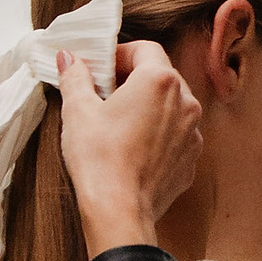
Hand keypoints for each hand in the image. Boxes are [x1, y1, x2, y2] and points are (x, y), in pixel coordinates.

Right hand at [58, 39, 203, 256]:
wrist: (119, 212)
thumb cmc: (99, 158)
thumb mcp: (78, 111)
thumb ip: (75, 77)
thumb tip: (68, 58)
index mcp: (159, 81)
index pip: (144, 49)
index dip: (120, 54)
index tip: (100, 68)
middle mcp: (185, 101)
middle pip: (161, 75)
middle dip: (133, 79)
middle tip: (105, 93)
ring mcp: (193, 132)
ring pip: (171, 106)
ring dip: (148, 106)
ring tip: (118, 122)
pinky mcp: (191, 159)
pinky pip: (175, 135)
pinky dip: (158, 134)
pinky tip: (133, 147)